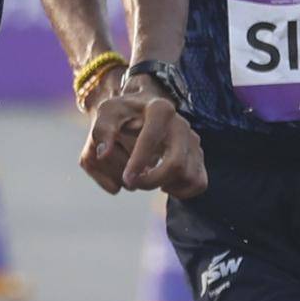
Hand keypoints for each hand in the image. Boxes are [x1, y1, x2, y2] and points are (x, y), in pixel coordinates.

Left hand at [81, 89, 204, 196]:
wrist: (142, 112)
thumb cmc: (123, 114)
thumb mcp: (106, 113)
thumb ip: (100, 130)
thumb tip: (103, 154)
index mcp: (160, 109)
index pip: (152, 139)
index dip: (138, 162)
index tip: (126, 178)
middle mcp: (182, 124)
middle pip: (177, 164)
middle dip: (152, 181)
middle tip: (132, 183)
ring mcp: (193, 141)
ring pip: (188, 177)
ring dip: (164, 185)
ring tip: (146, 178)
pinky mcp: (199, 157)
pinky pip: (198, 183)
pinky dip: (180, 191)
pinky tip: (162, 183)